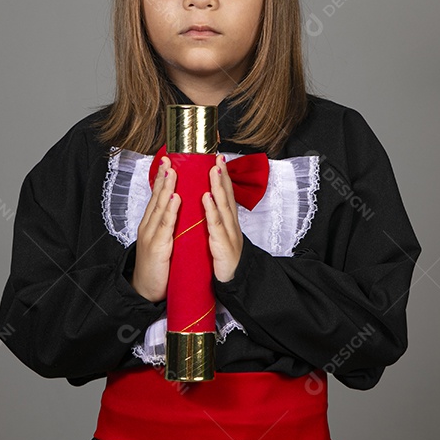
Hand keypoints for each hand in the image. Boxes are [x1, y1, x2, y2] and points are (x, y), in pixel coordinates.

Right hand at [131, 156, 178, 301]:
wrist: (145, 290)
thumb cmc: (157, 266)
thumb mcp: (163, 241)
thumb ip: (169, 225)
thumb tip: (180, 210)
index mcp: (151, 224)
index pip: (157, 196)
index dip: (162, 178)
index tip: (168, 161)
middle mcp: (149, 226)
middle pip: (156, 197)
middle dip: (163, 177)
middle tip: (168, 158)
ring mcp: (151, 235)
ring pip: (159, 207)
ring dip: (166, 187)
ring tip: (172, 171)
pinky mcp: (157, 247)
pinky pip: (165, 226)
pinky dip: (169, 210)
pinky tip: (174, 198)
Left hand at [204, 154, 243, 282]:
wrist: (233, 282)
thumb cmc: (223, 259)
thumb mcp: (219, 235)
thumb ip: (215, 219)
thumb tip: (206, 202)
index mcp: (228, 221)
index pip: (226, 194)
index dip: (223, 177)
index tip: (218, 159)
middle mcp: (231, 224)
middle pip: (227, 195)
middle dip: (222, 176)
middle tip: (218, 158)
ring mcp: (229, 233)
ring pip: (224, 206)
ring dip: (218, 187)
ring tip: (213, 170)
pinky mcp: (223, 245)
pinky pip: (216, 225)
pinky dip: (212, 210)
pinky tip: (207, 198)